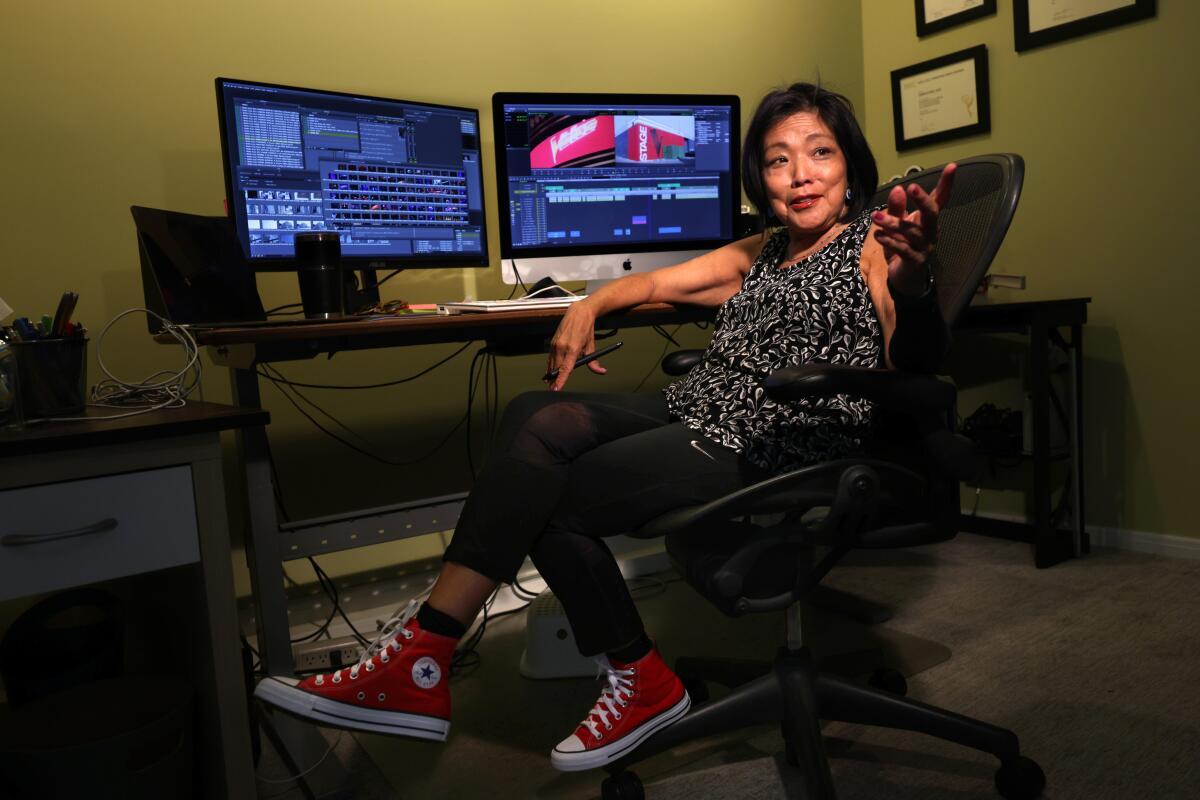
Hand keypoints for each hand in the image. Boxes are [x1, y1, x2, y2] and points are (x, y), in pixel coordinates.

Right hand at [545, 301, 606, 390]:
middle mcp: (562, 347)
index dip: (560, 380)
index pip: (565, 369)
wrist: (578, 313)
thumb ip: (594, 362)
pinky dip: (550, 365)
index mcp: (573, 349)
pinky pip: (550, 357)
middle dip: (554, 380)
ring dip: (551, 373)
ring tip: (550, 383)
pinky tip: (551, 370)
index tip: (556, 389)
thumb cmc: (585, 329)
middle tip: (554, 389)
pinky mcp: (552, 342)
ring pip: (551, 364)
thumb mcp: (591, 346)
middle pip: (556, 369)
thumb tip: (600, 371)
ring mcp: (556, 344)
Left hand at [872, 162, 955, 295]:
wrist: (903, 277)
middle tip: (910, 186)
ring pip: (912, 232)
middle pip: (931, 213)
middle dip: (922, 199)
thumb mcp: (895, 225)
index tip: (953, 166)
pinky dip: (891, 242)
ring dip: (893, 223)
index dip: (946, 183)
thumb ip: (896, 208)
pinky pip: (904, 250)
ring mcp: (925, 247)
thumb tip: (898, 188)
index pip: (939, 199)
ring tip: (876, 217)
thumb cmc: (901, 246)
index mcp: (927, 220)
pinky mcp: (915, 261)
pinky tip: (878, 235)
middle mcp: (930, 231)